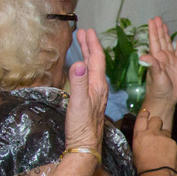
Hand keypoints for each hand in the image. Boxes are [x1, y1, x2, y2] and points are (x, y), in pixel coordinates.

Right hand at [64, 28, 107, 155]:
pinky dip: (84, 68)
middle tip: (83, 33)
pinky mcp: (90, 101)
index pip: (96, 59)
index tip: (87, 31)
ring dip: (87, 55)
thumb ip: (78, 83)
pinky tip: (80, 70)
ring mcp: (95, 94)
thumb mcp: (78, 102)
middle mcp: (98, 87)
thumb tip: (79, 63)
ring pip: (92, 69)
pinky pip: (88, 78)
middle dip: (89, 46)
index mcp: (98, 85)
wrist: (85, 144)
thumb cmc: (82, 125)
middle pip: (95, 62)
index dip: (92, 44)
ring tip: (82, 45)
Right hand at [131, 108, 176, 171]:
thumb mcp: (136, 151)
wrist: (156, 174)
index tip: (146, 112)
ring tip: (162, 147)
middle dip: (157, 123)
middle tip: (157, 129)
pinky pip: (171, 141)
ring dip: (164, 136)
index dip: (144, 114)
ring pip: (166, 130)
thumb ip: (141, 141)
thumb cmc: (143, 166)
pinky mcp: (172, 142)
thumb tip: (145, 138)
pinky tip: (167, 154)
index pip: (141, 118)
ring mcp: (163, 137)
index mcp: (139, 135)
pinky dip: (170, 146)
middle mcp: (151, 133)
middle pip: (156, 119)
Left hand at [140, 17, 176, 116]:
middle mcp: (163, 57)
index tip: (152, 20)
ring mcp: (170, 61)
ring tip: (165, 25)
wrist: (165, 99)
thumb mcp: (155, 76)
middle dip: (159, 29)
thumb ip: (152, 65)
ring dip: (167, 35)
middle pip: (161, 40)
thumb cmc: (158, 89)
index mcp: (157, 57)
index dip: (154, 30)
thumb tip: (143, 56)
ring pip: (168, 44)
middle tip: (157, 18)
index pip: (155, 41)